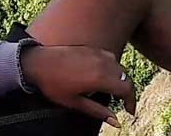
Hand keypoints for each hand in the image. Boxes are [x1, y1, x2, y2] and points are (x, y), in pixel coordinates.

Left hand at [20, 45, 136, 126]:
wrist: (38, 63)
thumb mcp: (75, 103)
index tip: (129, 111)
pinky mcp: (93, 49)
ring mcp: (99, 54)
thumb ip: (98, 111)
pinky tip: (101, 75)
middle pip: (126, 78)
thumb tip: (116, 122)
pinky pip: (110, 58)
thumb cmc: (54, 85)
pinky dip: (112, 68)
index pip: (127, 89)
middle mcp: (104, 64)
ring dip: (119, 79)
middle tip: (120, 103)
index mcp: (101, 78)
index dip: (131, 101)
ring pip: (119, 67)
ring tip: (110, 90)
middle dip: (126, 91)